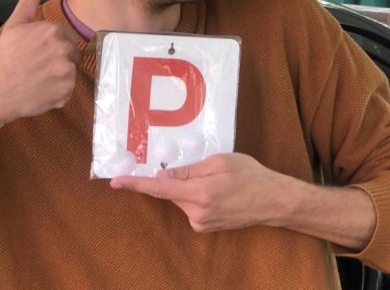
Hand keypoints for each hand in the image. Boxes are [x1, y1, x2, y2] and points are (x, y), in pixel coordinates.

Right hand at [0, 0, 80, 125]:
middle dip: (57, 60)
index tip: (33, 55)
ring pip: (71, 71)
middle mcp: (64, 49)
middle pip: (71, 54)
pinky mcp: (68, 91)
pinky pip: (69, 90)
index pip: (63, 38)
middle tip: (35, 68)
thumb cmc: (3, 58)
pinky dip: (58, 93)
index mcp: (53, 30)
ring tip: (37, 80)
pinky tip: (41, 91)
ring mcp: (67, 72)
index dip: (49, 47)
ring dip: (59, 77)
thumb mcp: (15, 23)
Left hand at [110, 153, 290, 232]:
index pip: (159, 188)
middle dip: (176, 177)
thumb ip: (189, 169)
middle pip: (170, 191)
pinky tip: (217, 191)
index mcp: (200, 193)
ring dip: (188, 186)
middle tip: (201, 168)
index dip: (136, 184)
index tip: (115, 181)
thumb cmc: (250, 175)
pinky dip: (195, 195)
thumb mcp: (220, 162)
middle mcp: (197, 213)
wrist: (274, 201)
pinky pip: (189, 206)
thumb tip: (163, 173)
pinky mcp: (205, 227)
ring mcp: (201, 223)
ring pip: (180, 198)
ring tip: (217, 181)